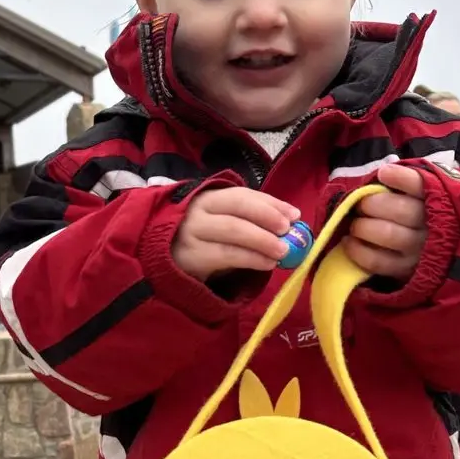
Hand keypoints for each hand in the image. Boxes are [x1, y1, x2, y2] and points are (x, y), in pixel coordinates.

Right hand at [172, 187, 300, 280]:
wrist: (165, 262)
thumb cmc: (203, 242)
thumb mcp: (221, 224)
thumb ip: (250, 220)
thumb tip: (291, 221)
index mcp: (208, 198)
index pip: (242, 195)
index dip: (270, 203)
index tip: (294, 215)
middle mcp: (198, 210)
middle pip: (237, 207)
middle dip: (267, 217)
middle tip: (288, 231)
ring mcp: (192, 232)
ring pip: (233, 230)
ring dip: (263, 240)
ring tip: (283, 251)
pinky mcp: (191, 256)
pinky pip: (226, 255)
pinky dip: (252, 259)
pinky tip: (267, 263)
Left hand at [343, 164, 428, 280]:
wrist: (439, 252)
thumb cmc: (422, 214)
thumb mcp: (423, 195)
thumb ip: (409, 183)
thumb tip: (383, 173)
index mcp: (439, 202)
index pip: (422, 185)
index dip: (401, 178)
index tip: (383, 174)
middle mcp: (432, 227)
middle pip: (401, 210)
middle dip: (373, 204)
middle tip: (362, 204)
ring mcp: (419, 251)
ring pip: (388, 234)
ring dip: (363, 226)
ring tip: (356, 223)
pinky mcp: (405, 271)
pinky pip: (377, 261)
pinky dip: (358, 250)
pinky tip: (349, 242)